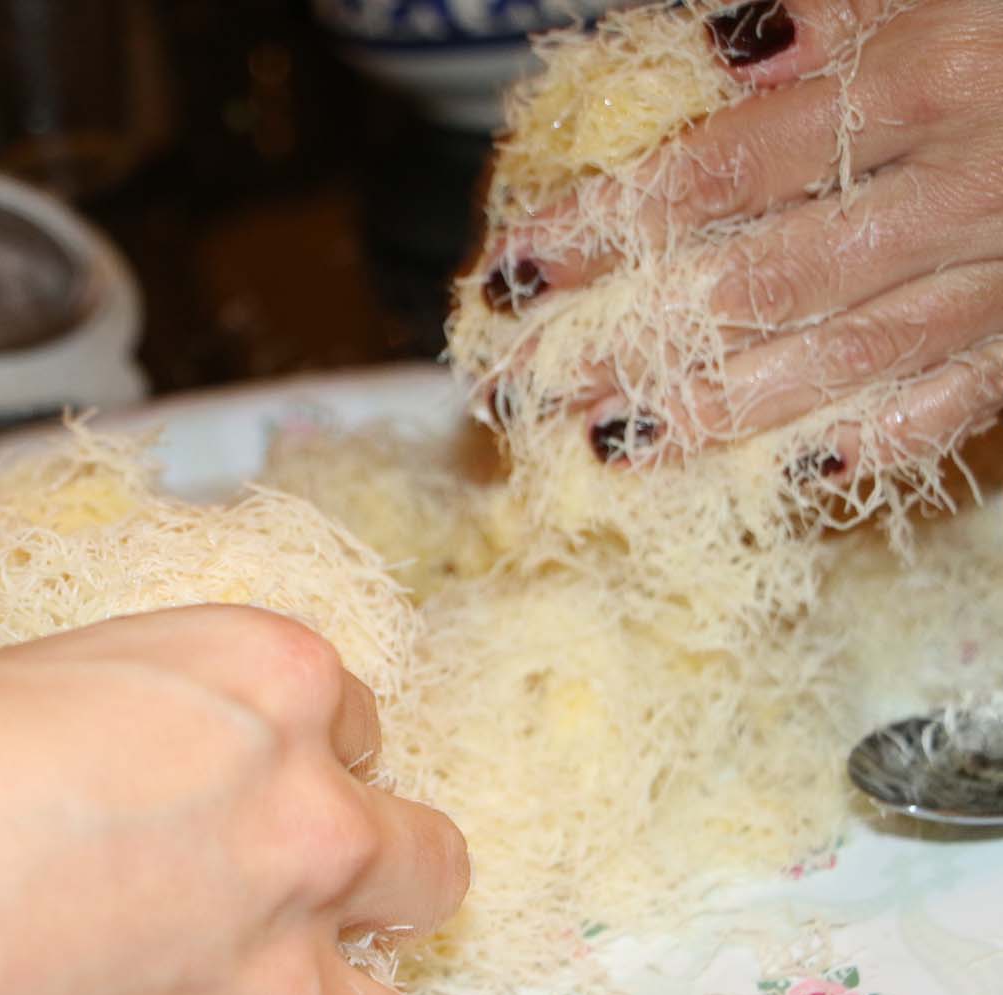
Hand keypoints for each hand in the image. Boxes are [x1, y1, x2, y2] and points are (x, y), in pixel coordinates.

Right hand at [0, 606, 469, 994]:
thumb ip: (73, 699)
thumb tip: (53, 725)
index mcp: (260, 673)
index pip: (347, 708)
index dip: (295, 743)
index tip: (248, 770)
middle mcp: (303, 808)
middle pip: (412, 845)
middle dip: (357, 856)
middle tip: (276, 873)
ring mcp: (282, 951)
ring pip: (389, 969)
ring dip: (328, 962)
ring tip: (246, 962)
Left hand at [498, 0, 1002, 478]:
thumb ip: (850, 8)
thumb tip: (723, 53)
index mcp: (930, 86)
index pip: (719, 172)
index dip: (606, 227)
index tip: (510, 269)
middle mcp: (962, 195)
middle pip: (757, 282)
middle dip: (630, 338)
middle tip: (522, 384)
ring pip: (845, 360)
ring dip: (721, 410)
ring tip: (614, 446)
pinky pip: (966, 397)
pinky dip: (886, 439)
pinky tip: (804, 475)